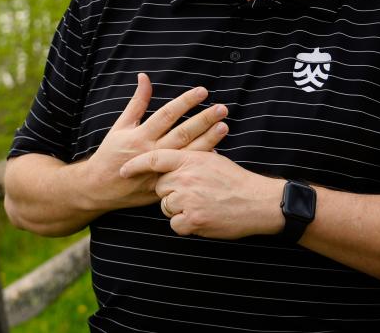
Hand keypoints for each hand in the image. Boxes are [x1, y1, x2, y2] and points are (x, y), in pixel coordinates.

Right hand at [80, 73, 227, 212]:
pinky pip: (185, 172)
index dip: (185, 102)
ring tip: (223, 127)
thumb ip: (137, 102)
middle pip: (182, 133)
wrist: (99, 188)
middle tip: (222, 109)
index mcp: (140, 136)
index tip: (203, 92)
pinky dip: (199, 163)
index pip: (167, 115)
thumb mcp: (120, 126)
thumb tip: (144, 77)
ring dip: (207, 140)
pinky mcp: (163, 185)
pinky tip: (216, 153)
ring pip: (187, 154)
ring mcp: (159, 171)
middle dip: (203, 120)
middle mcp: (151, 152)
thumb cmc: (110, 154)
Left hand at [120, 149, 283, 238]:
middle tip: (191, 194)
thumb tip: (176, 154)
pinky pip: (176, 224)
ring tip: (201, 206)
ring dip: (178, 209)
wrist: (258, 202)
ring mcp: (188, 199)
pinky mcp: (193, 220)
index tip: (122, 171)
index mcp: (190, 158)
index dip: (136, 165)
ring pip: (167, 206)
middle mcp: (186, 177)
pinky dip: (185, 225)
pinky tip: (201, 219)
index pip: (154, 159)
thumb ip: (191, 156)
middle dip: (170, 192)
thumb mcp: (212, 159)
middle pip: (160, 187)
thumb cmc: (235, 180)